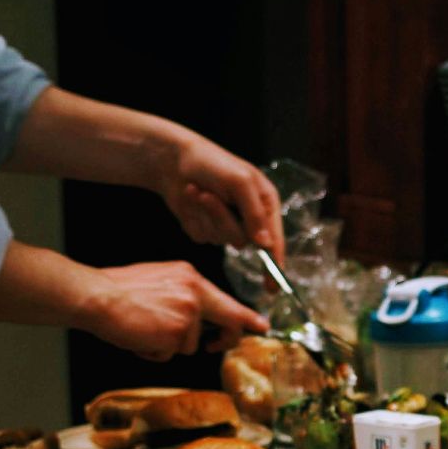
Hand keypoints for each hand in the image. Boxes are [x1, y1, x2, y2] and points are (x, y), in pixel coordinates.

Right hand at [78, 261, 267, 360]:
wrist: (96, 296)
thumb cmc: (118, 291)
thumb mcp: (159, 281)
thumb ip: (184, 296)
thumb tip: (198, 316)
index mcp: (191, 277)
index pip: (226, 300)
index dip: (246, 316)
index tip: (262, 325)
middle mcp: (195, 293)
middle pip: (227, 323)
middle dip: (223, 339)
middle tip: (214, 345)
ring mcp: (189, 314)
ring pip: (190, 345)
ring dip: (168, 345)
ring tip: (144, 329)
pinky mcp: (178, 333)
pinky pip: (171, 354)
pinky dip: (154, 352)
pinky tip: (139, 337)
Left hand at [157, 132, 285, 263]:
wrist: (172, 160)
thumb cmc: (211, 163)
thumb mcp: (239, 181)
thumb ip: (255, 213)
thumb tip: (266, 244)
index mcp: (265, 203)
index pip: (274, 240)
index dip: (275, 265)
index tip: (273, 288)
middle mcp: (249, 216)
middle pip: (243, 240)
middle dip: (222, 219)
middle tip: (207, 196)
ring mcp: (226, 224)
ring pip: (221, 239)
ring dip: (206, 215)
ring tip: (197, 191)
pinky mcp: (206, 229)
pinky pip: (203, 237)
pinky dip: (194, 219)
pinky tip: (190, 198)